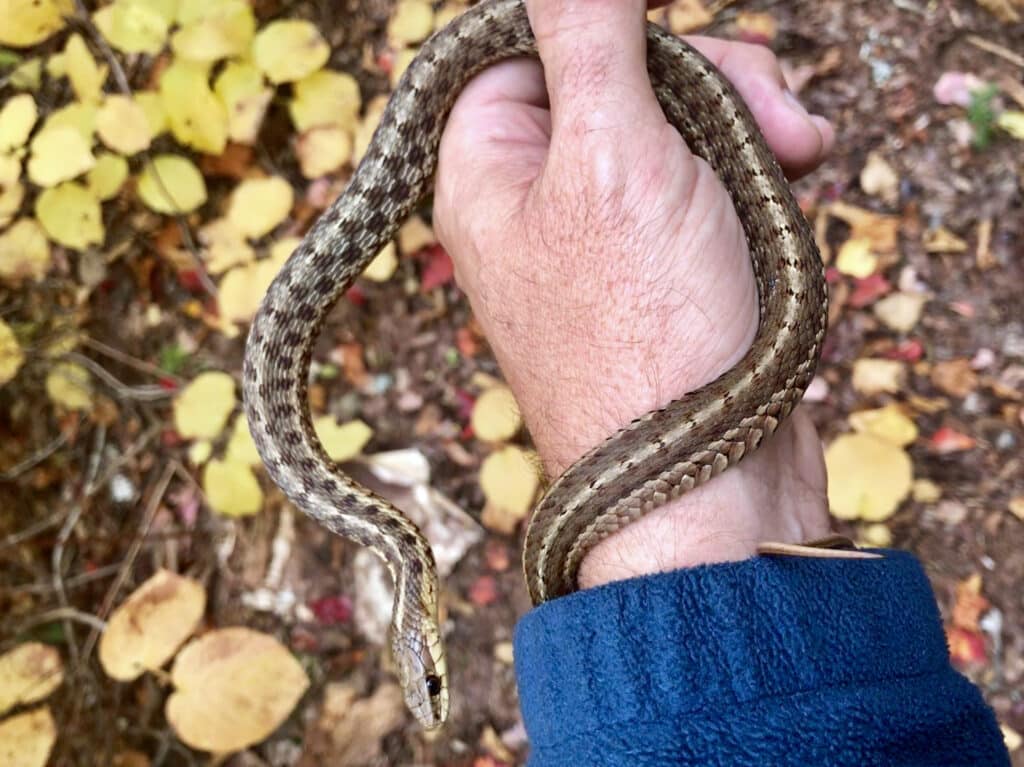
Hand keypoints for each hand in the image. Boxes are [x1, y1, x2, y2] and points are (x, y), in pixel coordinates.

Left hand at [434, 0, 835, 589]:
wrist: (707, 485)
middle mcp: (535, 198)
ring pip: (683, 127)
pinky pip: (712, 186)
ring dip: (748, 138)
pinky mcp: (665, 267)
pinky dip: (754, 190)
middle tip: (778, 123)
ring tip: (793, 173)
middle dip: (713, 85)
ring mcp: (604, 234)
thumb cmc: (647, 336)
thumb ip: (587, 37)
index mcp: (487, 167)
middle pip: (622, 77)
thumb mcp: (614, 157)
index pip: (531, 42)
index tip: (674, 62)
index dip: (611, 34)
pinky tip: (781, 221)